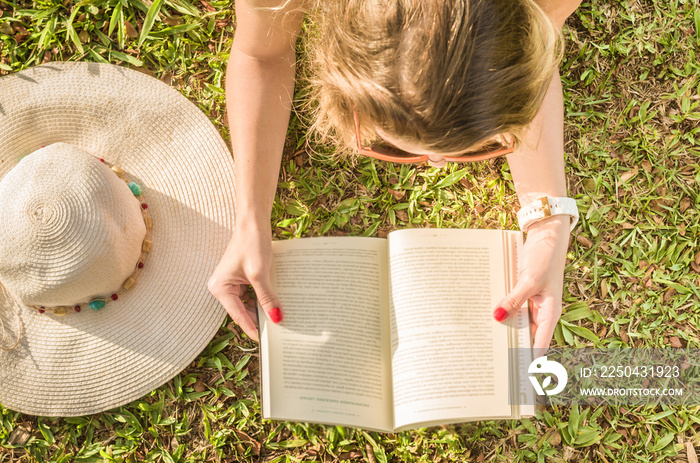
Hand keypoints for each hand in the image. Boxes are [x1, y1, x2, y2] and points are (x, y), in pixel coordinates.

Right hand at [208, 223, 282, 341]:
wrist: (253, 222)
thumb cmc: (251, 243)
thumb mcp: (260, 274)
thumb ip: (266, 297)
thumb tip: (276, 318)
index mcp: (220, 288)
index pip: (238, 316)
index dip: (253, 328)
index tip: (266, 341)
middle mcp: (222, 288)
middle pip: (243, 312)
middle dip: (259, 319)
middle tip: (277, 332)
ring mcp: (232, 284)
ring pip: (249, 304)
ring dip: (263, 308)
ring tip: (279, 318)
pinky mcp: (241, 279)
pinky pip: (252, 295)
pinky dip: (264, 298)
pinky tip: (276, 303)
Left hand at [493, 216, 569, 354]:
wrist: (547, 235)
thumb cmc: (545, 257)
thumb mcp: (528, 280)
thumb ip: (514, 299)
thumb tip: (497, 316)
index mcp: (550, 313)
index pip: (540, 345)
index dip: (530, 362)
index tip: (519, 377)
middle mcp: (543, 312)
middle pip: (527, 337)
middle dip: (513, 350)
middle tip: (495, 365)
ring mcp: (533, 304)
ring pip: (518, 324)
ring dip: (506, 332)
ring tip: (487, 347)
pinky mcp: (524, 295)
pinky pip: (513, 310)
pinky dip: (503, 315)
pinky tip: (488, 321)